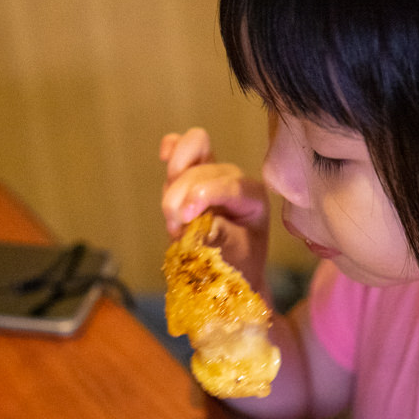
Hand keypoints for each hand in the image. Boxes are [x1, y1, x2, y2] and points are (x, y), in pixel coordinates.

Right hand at [159, 127, 270, 291]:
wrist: (229, 272)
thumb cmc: (238, 266)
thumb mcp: (237, 259)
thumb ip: (222, 239)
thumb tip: (202, 226)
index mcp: (254, 198)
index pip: (231, 186)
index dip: (203, 196)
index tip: (183, 218)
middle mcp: (235, 179)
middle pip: (205, 169)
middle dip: (182, 195)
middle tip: (174, 228)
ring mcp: (212, 172)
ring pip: (194, 148)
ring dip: (174, 177)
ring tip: (171, 212)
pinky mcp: (192, 172)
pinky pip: (182, 146)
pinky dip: (172, 148)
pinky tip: (164, 155)